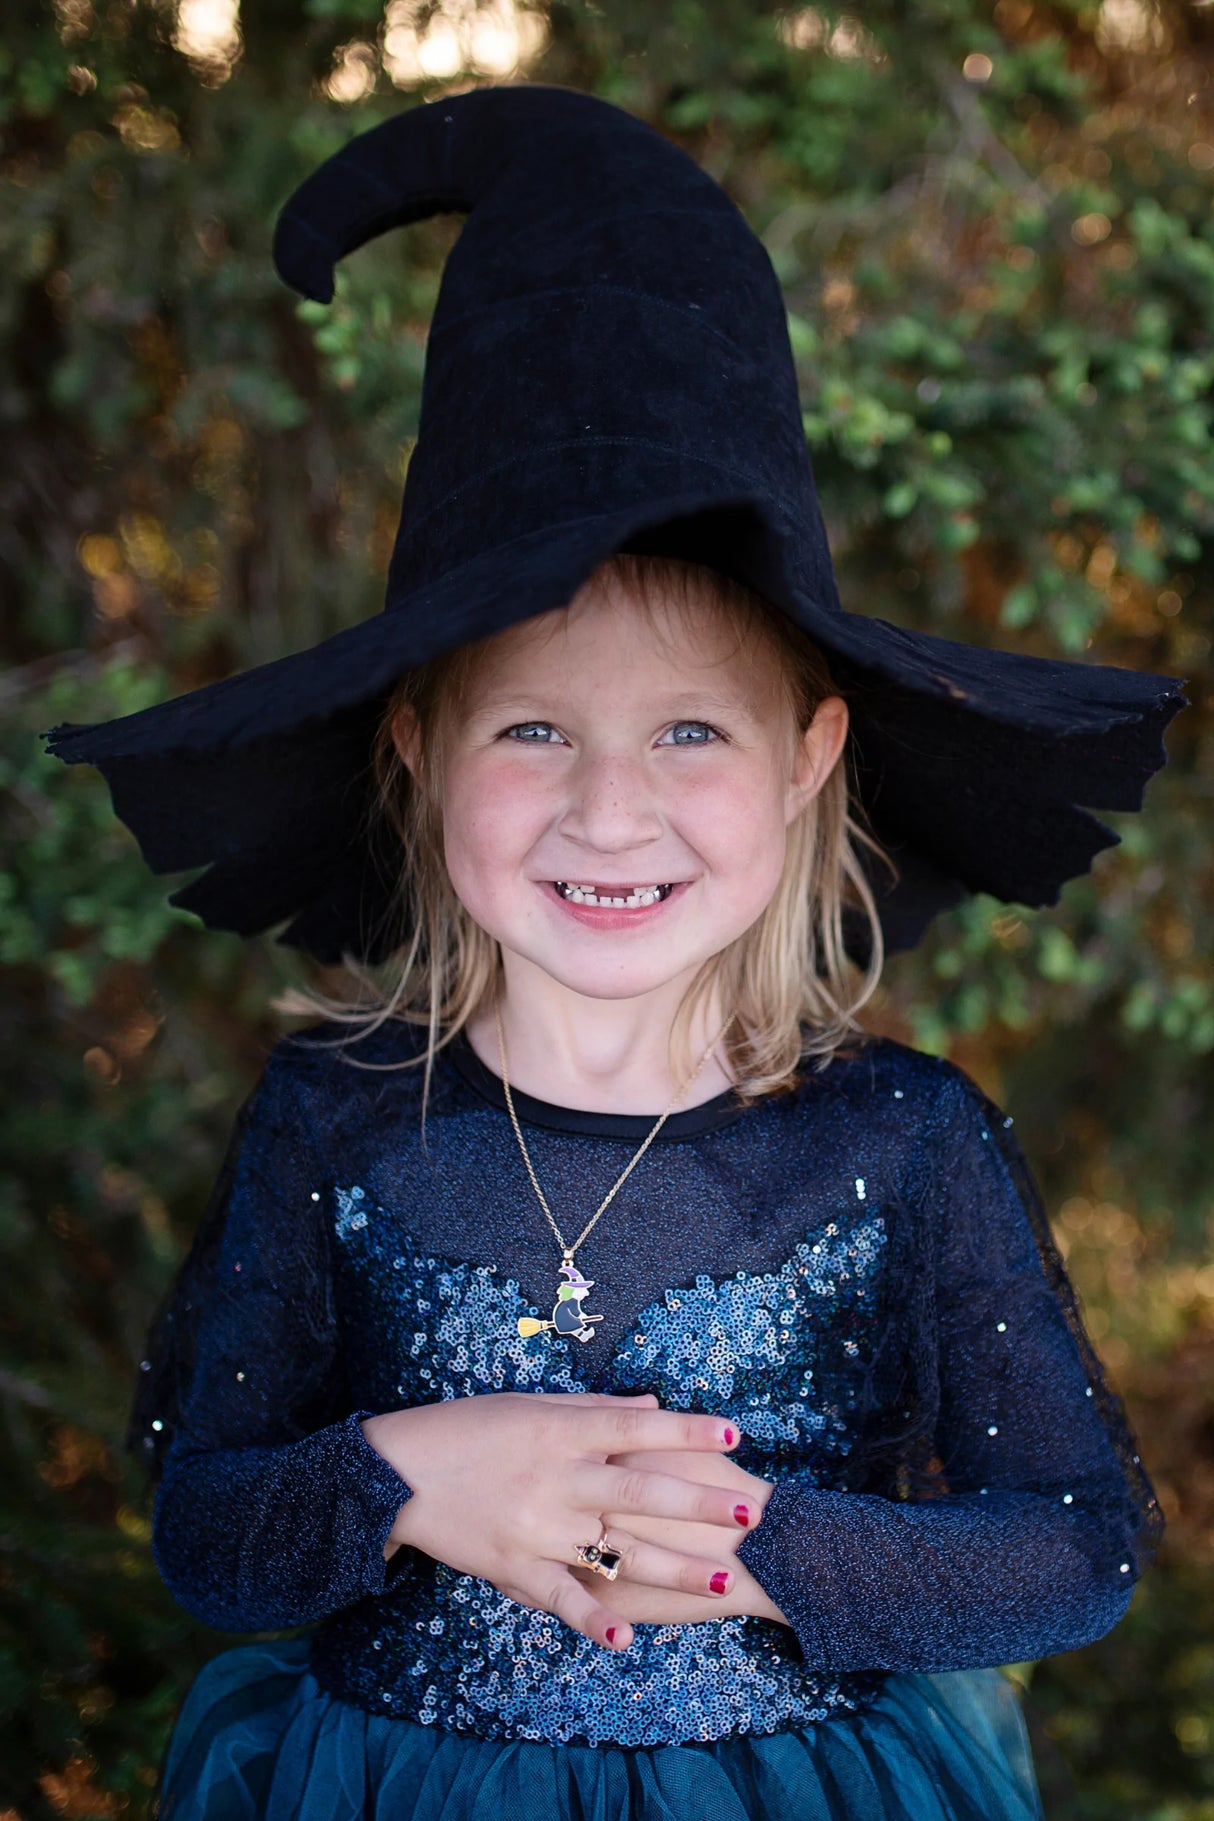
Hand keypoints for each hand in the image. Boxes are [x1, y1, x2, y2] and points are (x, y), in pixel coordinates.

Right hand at [360, 1391, 759, 1651]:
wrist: (397, 1473)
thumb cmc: (466, 1428)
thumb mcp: (530, 1405)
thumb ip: (594, 1409)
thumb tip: (651, 1405)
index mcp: (561, 1431)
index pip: (636, 1428)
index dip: (686, 1429)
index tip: (734, 1433)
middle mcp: (557, 1478)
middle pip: (639, 1492)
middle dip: (697, 1504)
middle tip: (749, 1514)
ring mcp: (538, 1527)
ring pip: (615, 1552)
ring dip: (671, 1570)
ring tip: (721, 1582)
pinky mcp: (514, 1567)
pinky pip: (561, 1597)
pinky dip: (592, 1621)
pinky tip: (627, 1643)